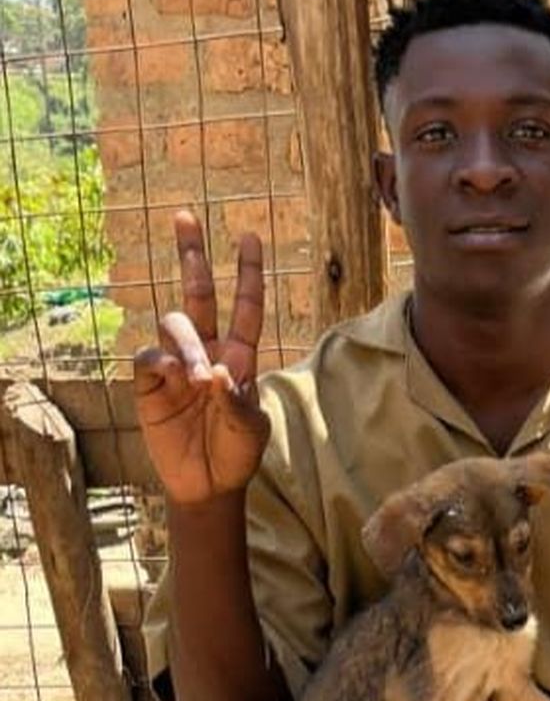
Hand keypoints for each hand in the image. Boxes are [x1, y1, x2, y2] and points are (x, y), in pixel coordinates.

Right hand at [133, 211, 270, 504]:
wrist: (208, 484)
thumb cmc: (237, 453)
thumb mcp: (251, 430)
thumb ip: (238, 402)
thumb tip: (216, 373)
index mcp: (240, 356)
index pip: (246, 306)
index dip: (248, 272)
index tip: (249, 236)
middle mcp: (208, 351)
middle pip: (199, 293)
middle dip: (192, 255)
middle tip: (185, 216)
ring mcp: (177, 365)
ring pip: (176, 325)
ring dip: (189, 344)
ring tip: (199, 377)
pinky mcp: (150, 385)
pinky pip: (148, 358)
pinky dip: (162, 363)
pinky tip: (174, 379)